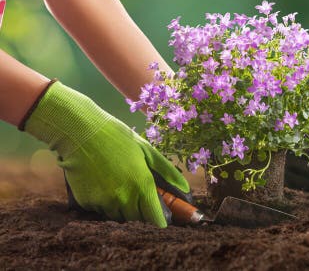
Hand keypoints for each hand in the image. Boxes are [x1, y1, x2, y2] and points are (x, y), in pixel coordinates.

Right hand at [23, 81, 190, 227]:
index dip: (161, 219)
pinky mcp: (86, 202)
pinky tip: (103, 184)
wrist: (81, 132)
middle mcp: (122, 197)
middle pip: (138, 219)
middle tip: (140, 193)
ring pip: (119, 216)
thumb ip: (167, 172)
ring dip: (124, 208)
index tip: (162, 215)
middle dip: (142, 211)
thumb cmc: (117, 138)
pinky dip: (105, 203)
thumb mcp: (147, 150)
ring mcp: (103, 201)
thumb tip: (185, 189)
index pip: (155, 218)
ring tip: (120, 185)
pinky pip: (101, 210)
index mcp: (141, 184)